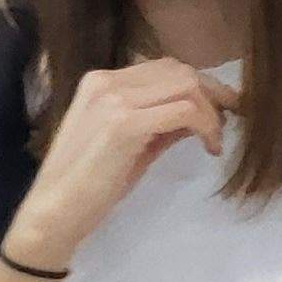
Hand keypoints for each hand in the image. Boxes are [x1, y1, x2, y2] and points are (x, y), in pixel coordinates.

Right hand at [2, 60, 235, 269]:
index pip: (164, 68)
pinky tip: (208, 148)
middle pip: (180, 70)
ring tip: (214, 141)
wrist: (53, 213)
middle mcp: (106, 82)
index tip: (220, 110)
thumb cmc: (88, 185)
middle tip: (227, 124)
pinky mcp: (124, 124)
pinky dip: (206, 126)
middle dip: (212, 94)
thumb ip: (161, 122)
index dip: (200, 86)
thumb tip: (200, 114)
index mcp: (101, 81)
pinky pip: (185, 110)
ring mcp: (113, 99)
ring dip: (211, 111)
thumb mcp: (130, 144)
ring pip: (186, 85)